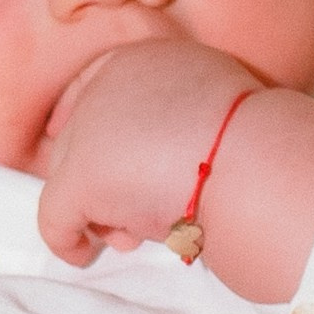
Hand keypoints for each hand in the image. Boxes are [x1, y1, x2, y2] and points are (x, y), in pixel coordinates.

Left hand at [35, 38, 260, 265]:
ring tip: (133, 235)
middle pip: (82, 139)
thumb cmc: (256, 145)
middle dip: (105, 183)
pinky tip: (81, 253)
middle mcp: (108, 83)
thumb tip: (173, 164)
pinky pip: (57, 216)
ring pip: (70, 176)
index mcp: (146, 59)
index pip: (96, 88)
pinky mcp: (81, 178)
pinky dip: (66, 238)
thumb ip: (182, 122)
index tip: (96, 155)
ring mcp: (89, 130)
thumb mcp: (219, 109)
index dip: (92, 126)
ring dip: (99, 209)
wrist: (257, 164)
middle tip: (129, 220)